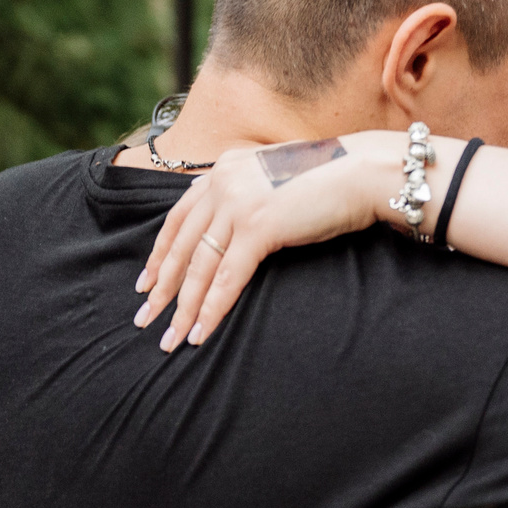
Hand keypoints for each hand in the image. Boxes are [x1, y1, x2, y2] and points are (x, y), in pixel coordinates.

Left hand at [134, 134, 407, 349]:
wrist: (362, 171)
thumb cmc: (330, 180)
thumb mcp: (276, 181)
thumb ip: (250, 195)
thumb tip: (236, 226)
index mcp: (223, 169)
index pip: (179, 217)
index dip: (161, 254)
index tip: (147, 282)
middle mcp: (222, 182)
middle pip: (182, 245)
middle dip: (161, 287)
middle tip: (144, 319)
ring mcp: (238, 203)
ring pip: (200, 266)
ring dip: (182, 307)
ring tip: (169, 338)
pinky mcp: (258, 226)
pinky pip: (227, 277)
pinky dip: (212, 308)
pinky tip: (200, 332)